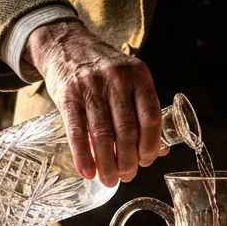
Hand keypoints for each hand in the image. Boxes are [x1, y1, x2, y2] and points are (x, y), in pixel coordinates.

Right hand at [26, 19, 163, 186]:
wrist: (66, 45)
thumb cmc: (104, 69)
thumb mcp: (129, 80)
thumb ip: (143, 111)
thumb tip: (160, 151)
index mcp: (138, 76)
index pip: (151, 116)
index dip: (150, 145)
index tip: (147, 162)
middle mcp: (116, 80)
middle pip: (127, 129)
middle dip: (128, 160)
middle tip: (127, 176)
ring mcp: (90, 87)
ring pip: (102, 134)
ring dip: (107, 163)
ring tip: (110, 180)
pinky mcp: (67, 96)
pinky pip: (77, 131)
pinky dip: (83, 155)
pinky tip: (88, 171)